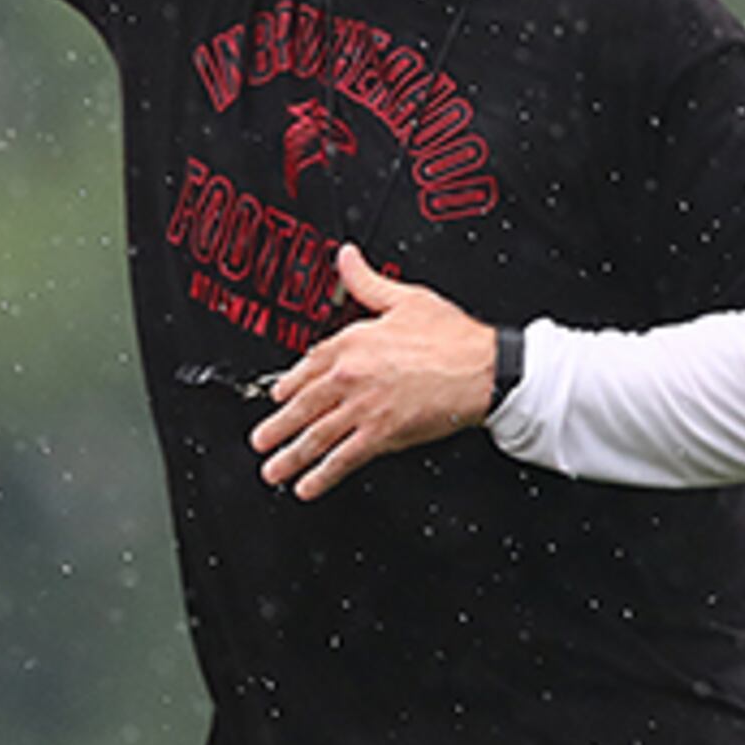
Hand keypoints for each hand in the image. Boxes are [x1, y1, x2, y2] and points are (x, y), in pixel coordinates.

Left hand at [253, 247, 498, 498]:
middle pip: (303, 406)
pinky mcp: (381, 435)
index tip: (278, 396)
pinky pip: (343, 458)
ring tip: (273, 470)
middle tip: (261, 442)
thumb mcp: (405, 298)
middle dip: (277, 427)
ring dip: (290, 457)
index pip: (308, 365)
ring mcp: (363, 408)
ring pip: (315, 436)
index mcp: (352, 342)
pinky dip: (322, 476)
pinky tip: (308, 486)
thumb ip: (367, 281)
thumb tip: (347, 258)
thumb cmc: (453, 337)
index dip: (290, 384)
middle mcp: (350, 376)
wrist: (483, 370)